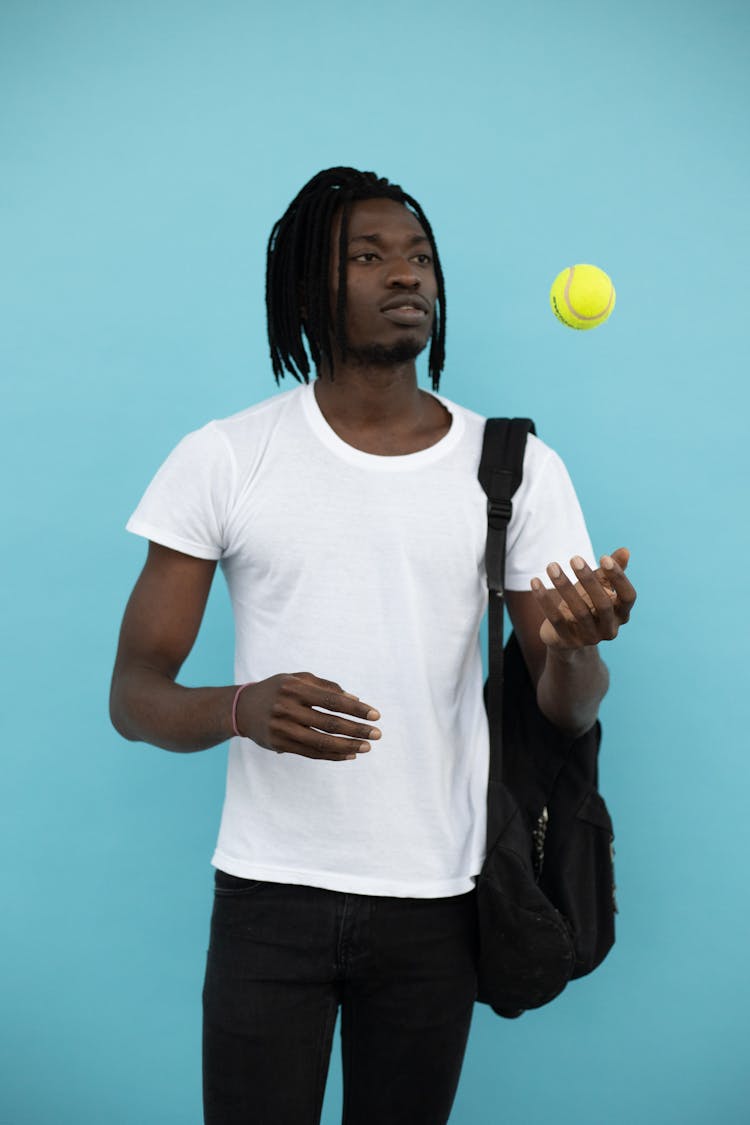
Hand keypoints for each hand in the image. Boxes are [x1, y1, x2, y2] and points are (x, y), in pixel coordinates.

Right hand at [235, 672, 380, 760]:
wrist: (241, 708)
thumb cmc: (278, 689)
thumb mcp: (298, 679)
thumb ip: (326, 686)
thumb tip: (356, 699)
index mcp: (294, 688)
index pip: (332, 700)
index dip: (356, 708)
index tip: (375, 714)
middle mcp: (287, 708)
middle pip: (329, 723)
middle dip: (357, 730)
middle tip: (377, 734)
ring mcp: (282, 728)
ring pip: (321, 742)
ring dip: (347, 746)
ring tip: (366, 747)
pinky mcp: (279, 744)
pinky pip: (311, 753)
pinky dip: (332, 755)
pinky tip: (349, 754)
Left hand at [530, 547, 635, 650]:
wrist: (566, 638)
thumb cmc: (587, 605)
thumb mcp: (598, 587)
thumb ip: (609, 571)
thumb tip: (625, 550)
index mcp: (622, 614)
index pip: (628, 596)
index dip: (619, 578)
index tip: (603, 557)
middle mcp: (609, 629)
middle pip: (603, 604)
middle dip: (589, 580)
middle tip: (574, 558)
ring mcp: (589, 638)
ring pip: (578, 611)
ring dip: (564, 586)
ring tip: (552, 566)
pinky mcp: (567, 641)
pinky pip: (555, 619)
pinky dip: (544, 599)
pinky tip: (535, 581)